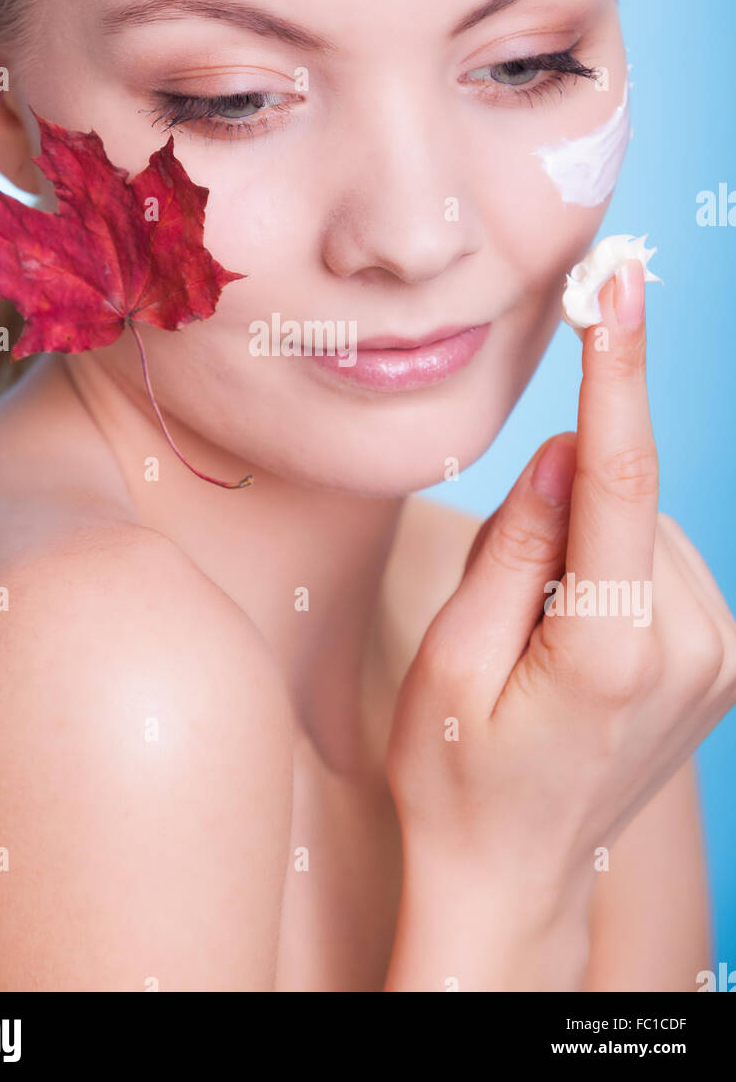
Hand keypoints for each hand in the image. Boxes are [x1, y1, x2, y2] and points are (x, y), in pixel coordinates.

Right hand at [386, 259, 735, 911]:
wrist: (512, 876)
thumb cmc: (457, 775)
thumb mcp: (449, 659)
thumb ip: (513, 544)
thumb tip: (566, 449)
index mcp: (616, 646)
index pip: (620, 474)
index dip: (615, 368)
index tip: (618, 280)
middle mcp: (695, 645)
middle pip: (618, 498)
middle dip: (553, 514)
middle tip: (497, 609)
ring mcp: (721, 655)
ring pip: (640, 524)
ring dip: (582, 547)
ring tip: (534, 641)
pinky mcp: (724, 657)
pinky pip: (659, 559)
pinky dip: (611, 568)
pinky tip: (574, 638)